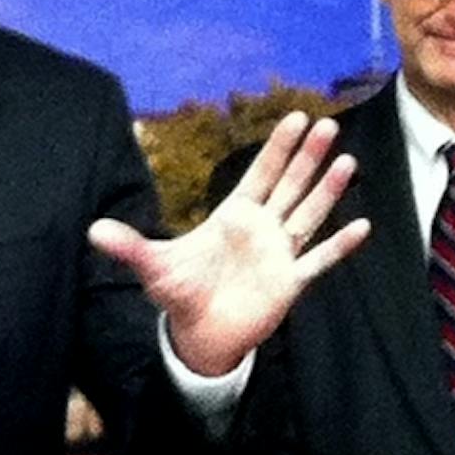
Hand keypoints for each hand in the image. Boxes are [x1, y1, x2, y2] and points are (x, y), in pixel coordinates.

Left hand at [89, 111, 369, 375]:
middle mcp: (261, 228)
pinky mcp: (290, 282)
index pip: (260, 174)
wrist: (200, 335)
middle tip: (328, 125)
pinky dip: (340, 246)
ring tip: (347, 163)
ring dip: (328, 191)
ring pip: (309, 215)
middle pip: (290, 186)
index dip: (278, 147)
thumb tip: (92, 229)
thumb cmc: (180, 294)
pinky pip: (319, 261)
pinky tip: (362, 227)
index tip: (297, 118)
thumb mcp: (154, 267)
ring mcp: (279, 253)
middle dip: (308, 157)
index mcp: (233, 216)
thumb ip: (130, 246)